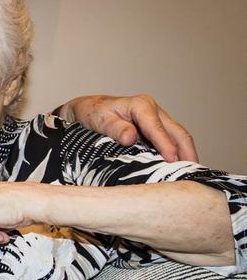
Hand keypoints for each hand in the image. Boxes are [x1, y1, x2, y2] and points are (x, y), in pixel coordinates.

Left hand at [59, 94, 196, 161]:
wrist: (85, 110)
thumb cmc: (91, 114)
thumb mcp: (99, 119)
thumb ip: (115, 128)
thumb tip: (131, 138)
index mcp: (141, 105)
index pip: (158, 128)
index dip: (166, 146)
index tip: (173, 162)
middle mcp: (153, 110)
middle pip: (177, 132)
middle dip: (187, 152)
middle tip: (193, 172)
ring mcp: (156, 118)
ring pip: (178, 136)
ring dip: (186, 154)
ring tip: (192, 173)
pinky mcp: (155, 128)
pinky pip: (171, 140)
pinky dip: (179, 152)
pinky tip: (180, 167)